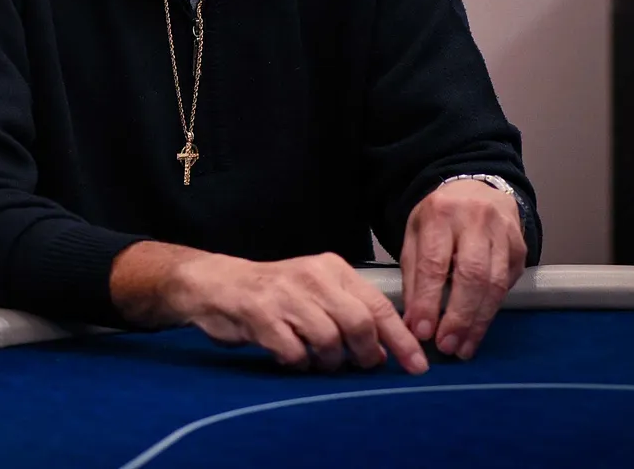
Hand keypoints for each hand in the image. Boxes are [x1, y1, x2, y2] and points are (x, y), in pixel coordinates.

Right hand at [118, 244, 426, 373]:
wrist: (216, 283)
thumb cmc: (272, 293)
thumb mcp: (315, 290)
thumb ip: (349, 312)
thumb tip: (384, 350)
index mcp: (331, 268)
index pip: (379, 305)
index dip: (401, 340)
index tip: (417, 366)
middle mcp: (312, 276)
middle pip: (359, 324)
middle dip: (364, 354)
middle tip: (357, 365)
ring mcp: (285, 295)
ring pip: (329, 341)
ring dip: (326, 361)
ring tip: (315, 358)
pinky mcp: (261, 314)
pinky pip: (294, 352)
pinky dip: (297, 361)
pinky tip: (289, 355)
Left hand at [401, 179, 526, 360]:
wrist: (478, 190)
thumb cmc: (440, 217)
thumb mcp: (416, 234)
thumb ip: (413, 275)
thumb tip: (413, 322)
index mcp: (441, 213)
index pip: (435, 263)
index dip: (429, 300)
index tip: (421, 331)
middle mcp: (476, 220)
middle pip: (472, 275)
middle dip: (459, 316)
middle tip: (446, 346)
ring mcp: (504, 233)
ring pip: (495, 284)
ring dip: (478, 321)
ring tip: (463, 348)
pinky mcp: (520, 249)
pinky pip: (507, 285)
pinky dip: (491, 311)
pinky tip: (478, 329)